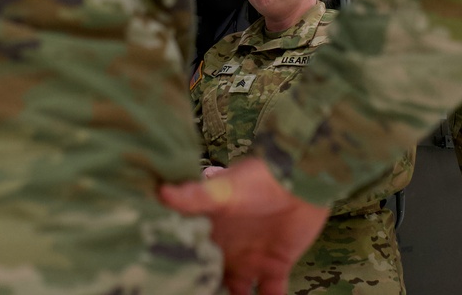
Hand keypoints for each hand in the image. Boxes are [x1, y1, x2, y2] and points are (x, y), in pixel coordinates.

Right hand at [160, 158, 329, 294]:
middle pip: (210, 278)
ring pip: (237, 294)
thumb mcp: (223, 189)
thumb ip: (196, 196)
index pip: (189, 257)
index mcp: (208, 232)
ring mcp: (250, 261)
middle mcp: (226, 250)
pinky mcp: (276, 268)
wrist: (299, 181)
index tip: (172, 281)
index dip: (181, 272)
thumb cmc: (257, 179)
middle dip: (206, 288)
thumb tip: (162, 192)